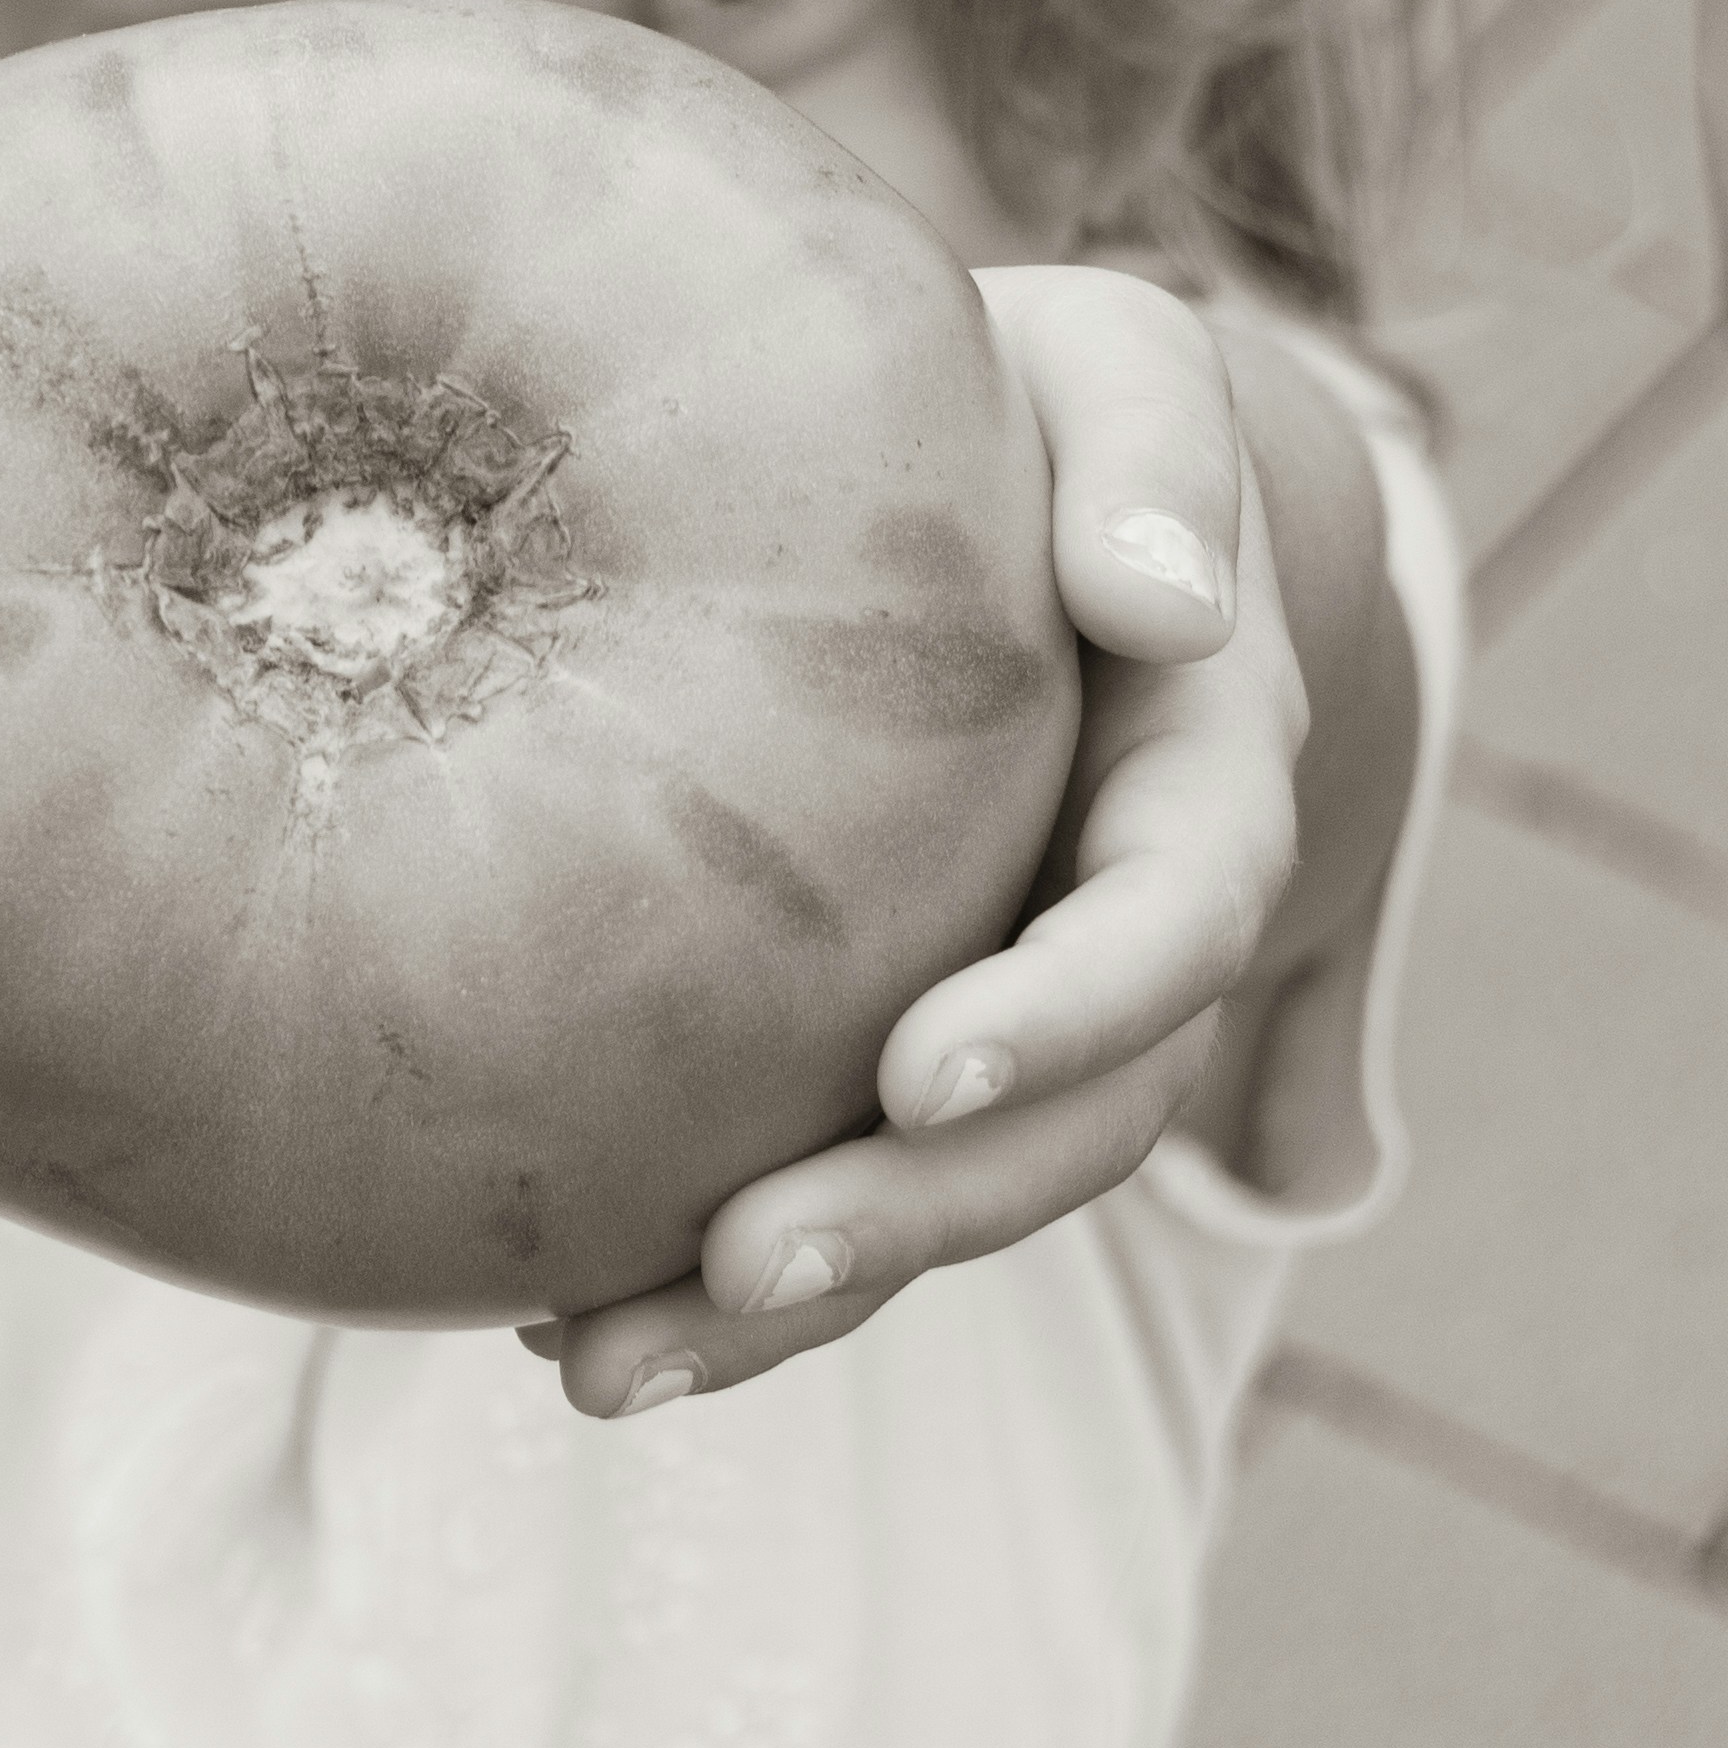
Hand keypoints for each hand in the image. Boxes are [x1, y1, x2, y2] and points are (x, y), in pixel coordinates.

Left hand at [529, 268, 1311, 1418]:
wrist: (996, 475)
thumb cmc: (1038, 408)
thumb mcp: (1120, 377)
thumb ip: (1158, 465)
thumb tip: (1161, 604)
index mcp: (1192, 774)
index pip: (1173, 913)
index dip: (1069, 1008)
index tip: (918, 1070)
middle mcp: (1108, 922)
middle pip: (1062, 1123)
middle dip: (913, 1216)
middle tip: (742, 1263)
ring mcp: (997, 996)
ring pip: (930, 1197)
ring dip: (783, 1306)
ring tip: (602, 1370)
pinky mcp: (871, 1032)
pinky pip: (818, 1170)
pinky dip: (705, 1270)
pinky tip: (556, 1325)